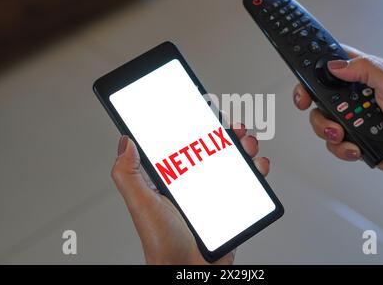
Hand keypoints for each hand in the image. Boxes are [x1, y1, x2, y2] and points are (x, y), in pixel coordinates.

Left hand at [110, 124, 269, 263]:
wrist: (188, 270)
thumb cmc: (161, 242)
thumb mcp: (141, 204)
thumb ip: (128, 174)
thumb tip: (125, 141)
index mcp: (173, 177)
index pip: (186, 143)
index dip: (197, 126)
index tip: (205, 112)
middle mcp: (195, 182)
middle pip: (214, 148)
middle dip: (227, 133)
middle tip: (232, 128)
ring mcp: (215, 192)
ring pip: (234, 161)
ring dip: (245, 146)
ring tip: (247, 143)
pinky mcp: (233, 204)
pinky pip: (249, 183)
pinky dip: (258, 170)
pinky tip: (257, 166)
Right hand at [293, 44, 382, 206]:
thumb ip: (366, 69)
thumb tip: (337, 65)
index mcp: (365, 76)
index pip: (332, 63)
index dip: (313, 67)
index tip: (304, 77)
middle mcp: (354, 95)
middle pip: (317, 93)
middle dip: (310, 102)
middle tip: (308, 105)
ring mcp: (351, 117)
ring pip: (321, 120)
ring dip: (327, 129)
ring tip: (343, 134)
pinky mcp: (351, 137)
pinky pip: (332, 142)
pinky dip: (341, 147)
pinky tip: (355, 147)